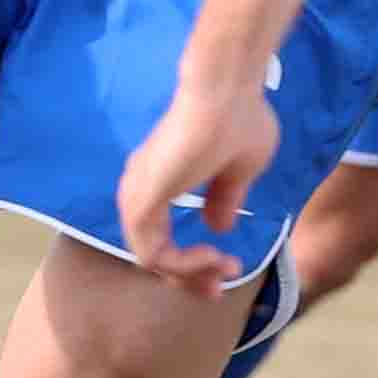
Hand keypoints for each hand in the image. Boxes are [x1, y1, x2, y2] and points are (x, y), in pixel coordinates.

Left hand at [118, 73, 280, 297]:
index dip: (194, 263)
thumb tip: (218, 227)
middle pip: (153, 256)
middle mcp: (140, 191)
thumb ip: (224, 199)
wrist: (227, 90)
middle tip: (221, 287)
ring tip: (223, 267)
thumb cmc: (239, 118)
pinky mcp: (142, 201)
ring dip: (190, 273)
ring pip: (151, 260)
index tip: (230, 267)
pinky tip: (212, 255)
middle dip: (191, 278)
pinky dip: (182, 265)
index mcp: (159, 182)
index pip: (162, 239)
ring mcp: (137, 196)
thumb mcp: (240, 169)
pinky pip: (151, 254)